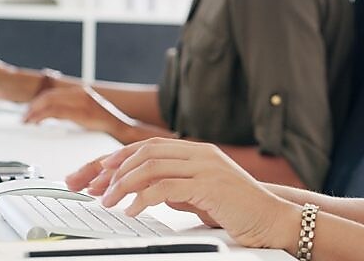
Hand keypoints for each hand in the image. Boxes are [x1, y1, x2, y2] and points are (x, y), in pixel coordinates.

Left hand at [23, 86, 130, 136]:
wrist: (122, 127)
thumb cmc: (105, 123)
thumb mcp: (86, 112)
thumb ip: (71, 110)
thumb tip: (54, 115)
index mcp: (79, 92)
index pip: (51, 94)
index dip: (36, 102)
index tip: (27, 111)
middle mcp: (80, 93)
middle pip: (47, 96)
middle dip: (32, 107)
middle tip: (23, 118)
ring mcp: (81, 101)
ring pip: (50, 102)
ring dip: (34, 112)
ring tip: (27, 121)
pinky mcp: (82, 112)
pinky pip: (57, 112)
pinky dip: (43, 117)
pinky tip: (37, 123)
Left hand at [71, 138, 299, 248]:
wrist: (273, 218)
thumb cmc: (239, 210)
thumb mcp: (199, 195)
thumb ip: (175, 188)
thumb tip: (145, 191)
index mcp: (195, 151)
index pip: (145, 146)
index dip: (115, 159)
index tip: (92, 175)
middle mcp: (199, 153)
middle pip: (142, 151)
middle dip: (110, 169)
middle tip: (90, 188)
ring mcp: (205, 166)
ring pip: (150, 165)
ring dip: (122, 184)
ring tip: (107, 202)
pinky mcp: (210, 185)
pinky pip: (166, 187)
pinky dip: (143, 197)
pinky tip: (132, 210)